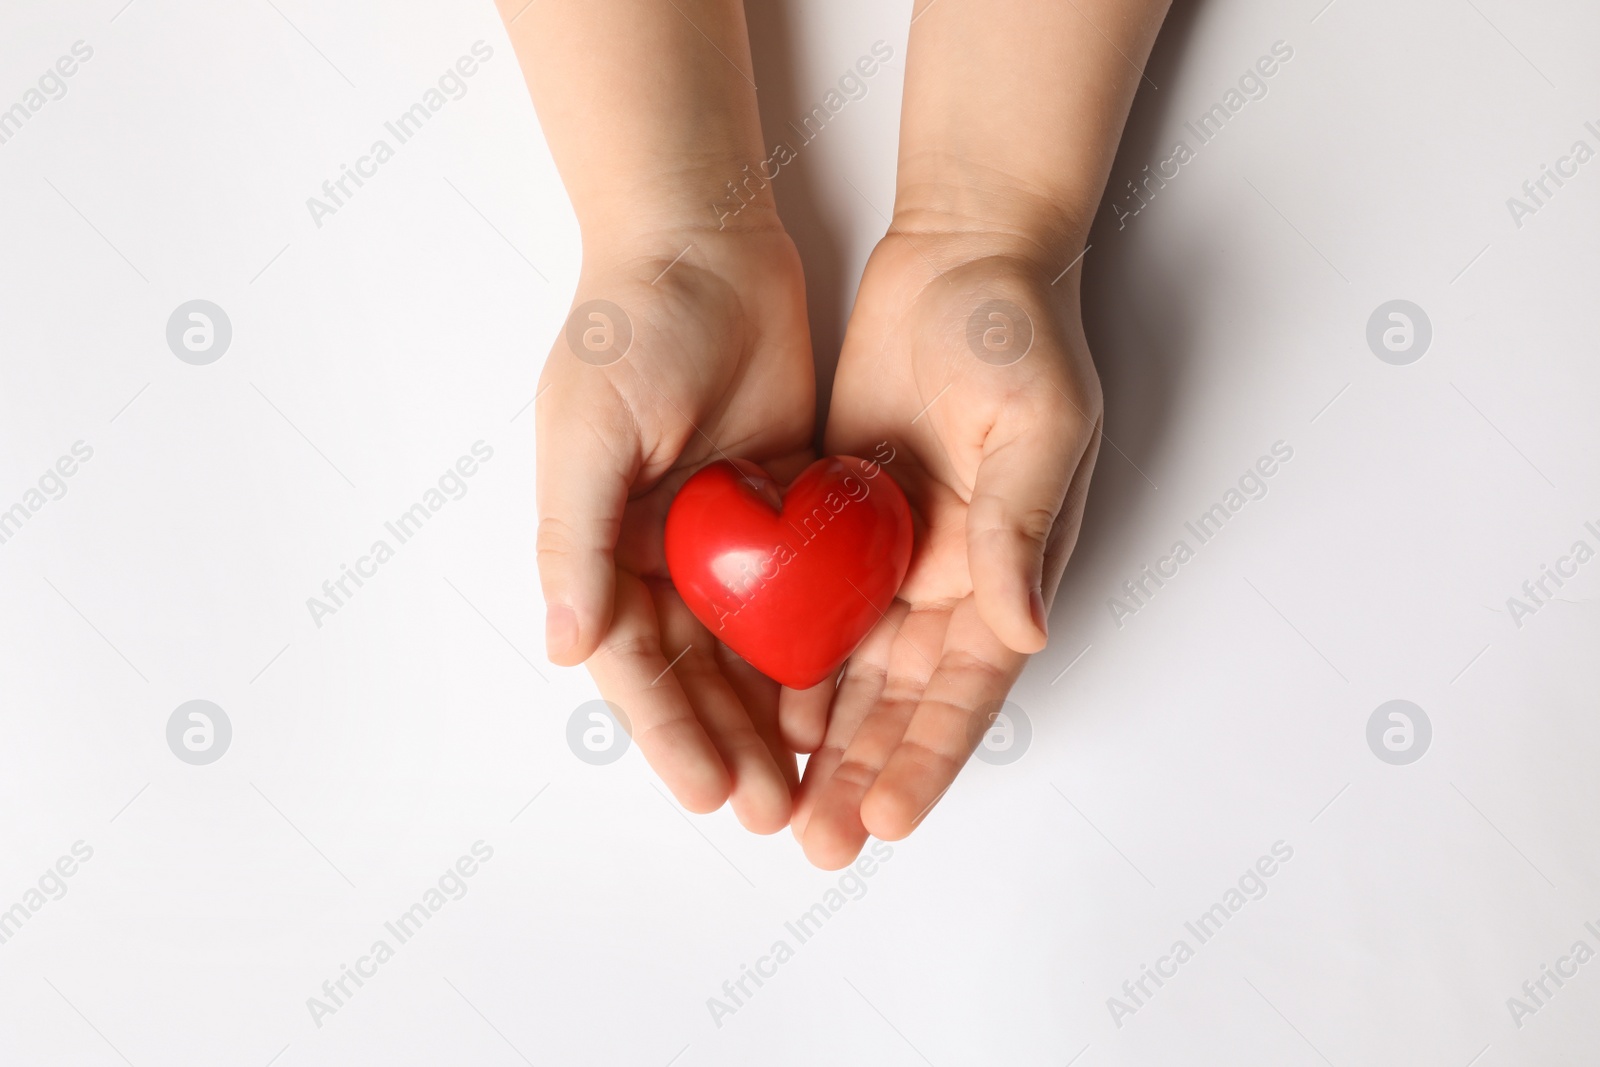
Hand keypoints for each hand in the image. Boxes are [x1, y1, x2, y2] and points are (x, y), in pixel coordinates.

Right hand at [538, 225, 814, 832]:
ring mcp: (728, 537)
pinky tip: (844, 700)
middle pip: (697, 674)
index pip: (636, 664)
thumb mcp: (589, 433)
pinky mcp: (788, 509)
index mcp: (602, 548)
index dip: (668, 732)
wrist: (706, 243)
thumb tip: (565, 649)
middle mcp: (661, 555)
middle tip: (774, 811)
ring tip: (810, 782)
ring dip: (775, 717)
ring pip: (754, 650)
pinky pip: (805, 594)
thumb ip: (573, 542)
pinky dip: (819, 648)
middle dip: (729, 744)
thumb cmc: (629, 329)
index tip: (707, 792)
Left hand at [790, 227, 1102, 867]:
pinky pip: (806, 607)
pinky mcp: (835, 520)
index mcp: (1003, 573)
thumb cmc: (1015, 335)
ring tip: (777, 803)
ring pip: (848, 670)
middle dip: (861, 772)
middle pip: (900, 702)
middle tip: (818, 843)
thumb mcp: (1036, 427)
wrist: (958, 257)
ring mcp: (887, 555)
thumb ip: (1024, 529)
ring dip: (817, 739)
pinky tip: (750, 710)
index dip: (928, 757)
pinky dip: (783, 661)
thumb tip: (1023, 631)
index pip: (966, 691)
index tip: (886, 817)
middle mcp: (946, 581)